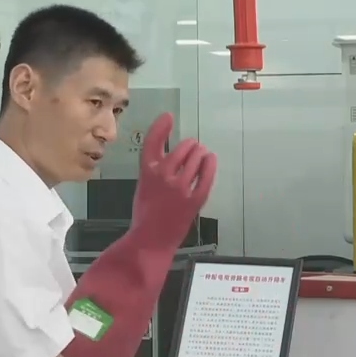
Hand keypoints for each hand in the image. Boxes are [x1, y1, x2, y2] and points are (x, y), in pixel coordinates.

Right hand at [133, 113, 217, 246]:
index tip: (168, 116)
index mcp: (147, 172)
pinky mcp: (195, 199)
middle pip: (183, 148)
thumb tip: (173, 151)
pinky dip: (210, 165)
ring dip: (200, 154)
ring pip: (196, 158)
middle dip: (190, 146)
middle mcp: (164, 176)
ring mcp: (181, 188)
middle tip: (193, 149)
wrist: (151, 239)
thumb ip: (155, 167)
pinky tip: (211, 159)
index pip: (153, 141)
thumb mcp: (144, 185)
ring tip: (202, 155)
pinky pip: (207, 176)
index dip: (161, 126)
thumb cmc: (146, 213)